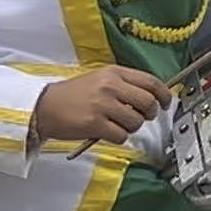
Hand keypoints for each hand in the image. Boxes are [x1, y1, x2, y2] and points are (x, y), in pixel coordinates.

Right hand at [35, 65, 172, 144]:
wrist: (45, 106)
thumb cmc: (72, 95)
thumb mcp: (99, 79)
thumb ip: (123, 84)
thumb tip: (151, 96)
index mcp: (114, 73)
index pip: (151, 82)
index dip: (164, 95)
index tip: (165, 103)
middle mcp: (110, 86)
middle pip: (148, 102)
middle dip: (149, 114)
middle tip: (141, 118)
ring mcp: (103, 104)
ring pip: (136, 121)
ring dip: (131, 127)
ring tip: (116, 124)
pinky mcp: (95, 123)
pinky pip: (121, 135)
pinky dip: (118, 137)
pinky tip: (107, 132)